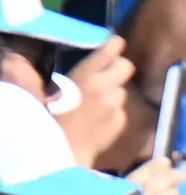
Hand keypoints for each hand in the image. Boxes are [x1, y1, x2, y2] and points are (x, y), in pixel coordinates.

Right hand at [55, 35, 132, 162]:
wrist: (60, 149)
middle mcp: (105, 87)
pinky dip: (113, 112)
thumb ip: (69, 74)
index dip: (114, 45)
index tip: (114, 44)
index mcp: (85, 75)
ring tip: (94, 103)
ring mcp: (115, 105)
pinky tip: (97, 119)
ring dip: (113, 93)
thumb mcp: (49, 90)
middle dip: (119, 68)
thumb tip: (62, 61)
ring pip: (122, 91)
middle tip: (107, 74)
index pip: (112, 49)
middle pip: (127, 66)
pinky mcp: (121, 121)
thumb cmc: (49, 118)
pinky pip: (120, 110)